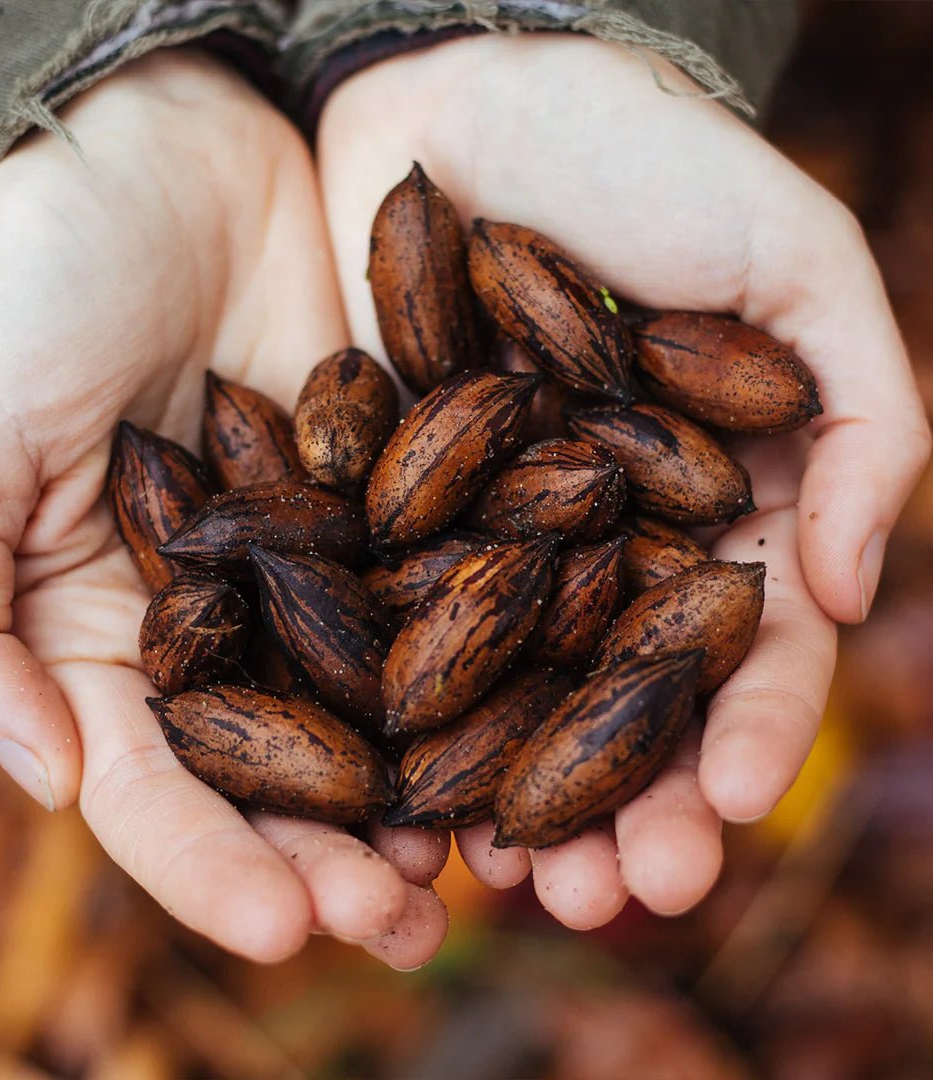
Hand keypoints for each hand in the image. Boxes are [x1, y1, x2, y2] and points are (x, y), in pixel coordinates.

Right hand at [0, 51, 447, 967]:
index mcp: (106, 632)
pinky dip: (493, 662)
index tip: (290, 928)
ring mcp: (317, 562)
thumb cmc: (37, 288)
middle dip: (339, 855)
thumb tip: (45, 779)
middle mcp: (220, 618)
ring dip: (431, 790)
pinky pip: (449, 593)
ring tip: (493, 866)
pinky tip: (542, 719)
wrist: (164, 155)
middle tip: (411, 923)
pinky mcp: (402, 494)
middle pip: (280, 767)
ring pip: (378, 703)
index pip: (155, 782)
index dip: (212, 864)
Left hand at [318, 35, 929, 922]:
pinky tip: (388, 794)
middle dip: (623, 806)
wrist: (475, 93)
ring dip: (509, 794)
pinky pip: (389, 622)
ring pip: (506, 691)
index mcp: (707, 501)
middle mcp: (597, 540)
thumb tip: (852, 593)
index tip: (718, 809)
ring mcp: (487, 532)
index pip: (740, 647)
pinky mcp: (382, 507)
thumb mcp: (797, 260)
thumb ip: (867, 418)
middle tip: (608, 898)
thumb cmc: (645, 161)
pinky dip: (394, 709)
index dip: (743, 732)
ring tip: (502, 885)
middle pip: (618, 700)